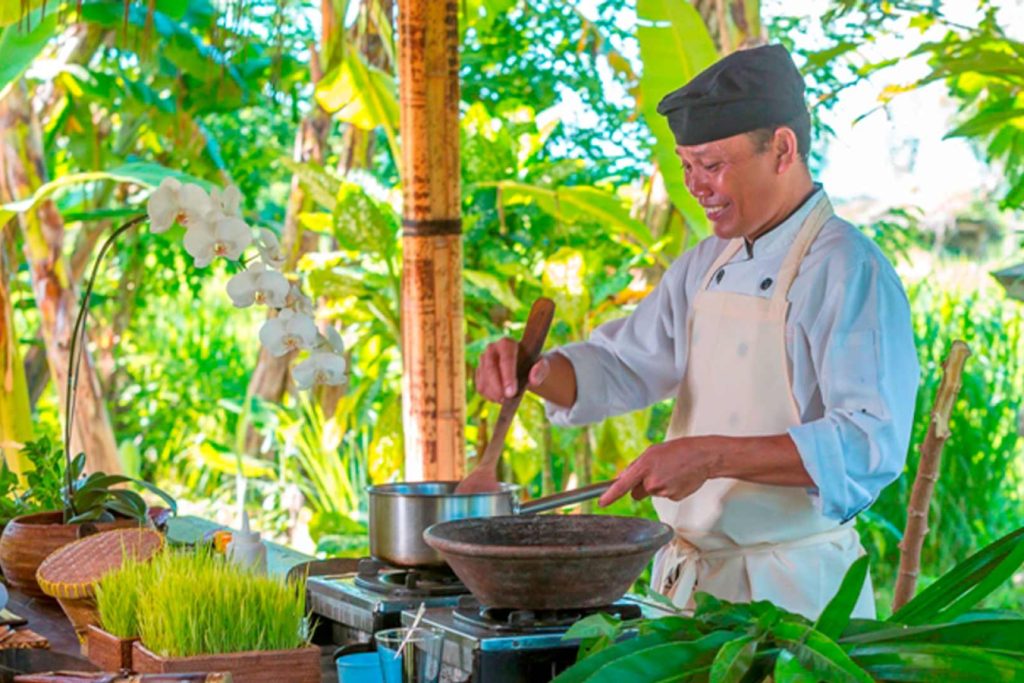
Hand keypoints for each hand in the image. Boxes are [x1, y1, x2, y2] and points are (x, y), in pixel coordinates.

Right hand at [475, 337, 550, 401]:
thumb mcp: (542, 365)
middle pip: (491, 369)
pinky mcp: (479, 372)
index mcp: (507, 343)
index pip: (506, 358)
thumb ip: (541, 370)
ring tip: (506, 401)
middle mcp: (492, 348)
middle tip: (506, 400)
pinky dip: (489, 396)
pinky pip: (481, 386)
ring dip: (494, 394)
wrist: (523, 365)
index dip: (508, 377)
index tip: (511, 393)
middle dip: (498, 387)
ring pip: (484, 379)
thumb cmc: (532, 364)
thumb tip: (533, 380)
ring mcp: (482, 360)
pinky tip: (499, 399)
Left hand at [599, 436, 717, 506]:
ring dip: (658, 485)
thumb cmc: (679, 450)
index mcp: (644, 467)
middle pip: (637, 492)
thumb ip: (636, 466)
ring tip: (671, 472)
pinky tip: (678, 478)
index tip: (602, 502)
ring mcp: (664, 491)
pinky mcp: (674, 498)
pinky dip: (669, 488)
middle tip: (656, 472)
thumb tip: (623, 477)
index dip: (610, 495)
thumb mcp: (652, 452)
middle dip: (642, 486)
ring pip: (652, 493)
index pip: (622, 485)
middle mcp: (652, 481)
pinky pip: (665, 495)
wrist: (704, 456)